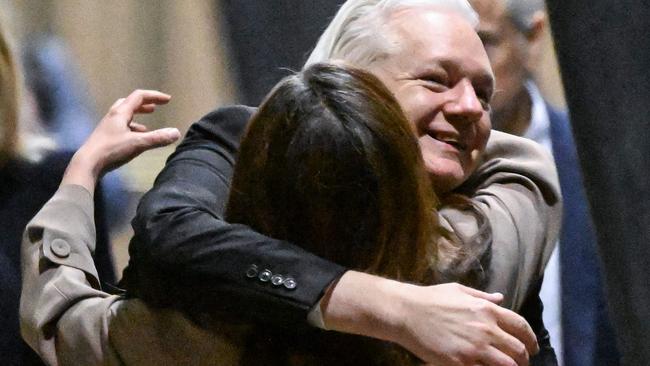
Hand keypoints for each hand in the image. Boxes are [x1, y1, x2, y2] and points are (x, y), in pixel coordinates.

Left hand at [62, 89, 180, 191]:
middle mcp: (113, 116)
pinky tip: (135, 140)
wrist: (87, 163)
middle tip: (155, 107)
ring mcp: (107, 127)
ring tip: (148, 127)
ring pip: (124, 116)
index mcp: (120, 113)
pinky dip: (132, 130)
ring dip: (137, 118)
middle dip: (144, 104)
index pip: (139, 97)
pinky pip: (121, 128)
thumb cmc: (112, 150)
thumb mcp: (137, 143)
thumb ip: (157, 138)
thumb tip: (176, 132)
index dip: (154, 96)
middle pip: (129, 103)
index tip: (168, 100)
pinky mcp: (105, 138)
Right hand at [393, 282, 536, 365]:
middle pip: (518, 349)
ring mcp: (474, 348)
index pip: (521, 326)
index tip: (532, 347)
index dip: (531, 339)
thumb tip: (500, 298)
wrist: (407, 312)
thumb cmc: (430, 298)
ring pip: (507, 365)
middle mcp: (486, 329)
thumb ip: (482, 296)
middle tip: (521, 363)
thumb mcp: (459, 290)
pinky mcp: (460, 362)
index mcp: (487, 310)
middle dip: (523, 359)